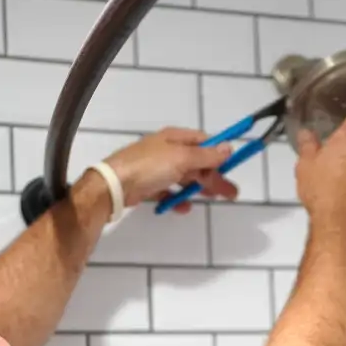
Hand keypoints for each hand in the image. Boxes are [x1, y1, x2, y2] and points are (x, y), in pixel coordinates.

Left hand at [104, 128, 239, 213]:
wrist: (114, 186)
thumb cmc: (149, 167)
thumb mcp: (181, 158)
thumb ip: (206, 156)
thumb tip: (228, 148)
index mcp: (174, 138)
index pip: (203, 142)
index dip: (218, 154)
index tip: (231, 167)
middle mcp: (166, 151)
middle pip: (196, 162)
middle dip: (213, 176)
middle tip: (230, 194)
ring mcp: (155, 169)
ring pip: (183, 178)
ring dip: (198, 188)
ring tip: (211, 199)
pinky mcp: (147, 186)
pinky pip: (167, 191)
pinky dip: (177, 198)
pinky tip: (183, 207)